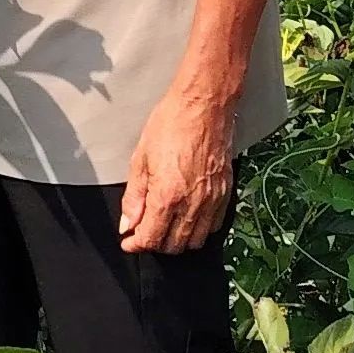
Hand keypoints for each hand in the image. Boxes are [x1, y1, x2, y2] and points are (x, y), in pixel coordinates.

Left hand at [119, 88, 235, 253]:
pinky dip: (198, 230)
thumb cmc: (170, 125)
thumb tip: (128, 223)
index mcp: (167, 196)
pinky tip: (186, 218)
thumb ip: (134, 197)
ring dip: (177, 240)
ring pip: (195, 241)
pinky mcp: (225, 193)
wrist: (203, 107)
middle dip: (155, 243)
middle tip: (143, 231)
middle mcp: (192, 204)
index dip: (136, 244)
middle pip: (173, 245)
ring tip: (164, 226)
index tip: (128, 241)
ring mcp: (212, 201)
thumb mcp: (140, 159)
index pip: (151, 238)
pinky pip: (213, 226)